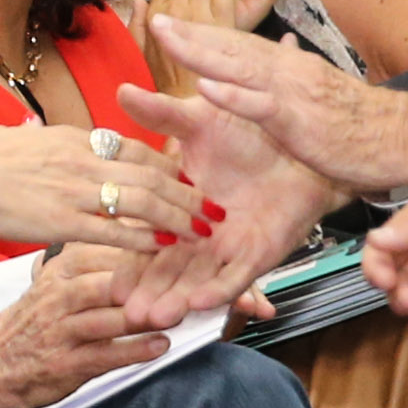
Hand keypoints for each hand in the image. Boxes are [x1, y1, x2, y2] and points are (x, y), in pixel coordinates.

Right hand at [0, 124, 207, 253]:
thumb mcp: (19, 136)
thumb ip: (39, 136)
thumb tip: (34, 127)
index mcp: (76, 138)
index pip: (136, 149)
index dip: (168, 167)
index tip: (188, 180)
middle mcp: (83, 160)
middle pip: (151, 174)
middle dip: (187, 193)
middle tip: (213, 208)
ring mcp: (75, 191)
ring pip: (141, 202)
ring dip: (176, 217)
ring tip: (200, 231)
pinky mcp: (62, 221)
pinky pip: (112, 231)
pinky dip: (142, 239)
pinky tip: (162, 248)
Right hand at [0, 247, 172, 407]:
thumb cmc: (31, 322)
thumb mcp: (56, 282)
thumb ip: (94, 266)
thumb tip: (143, 244)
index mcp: (61, 270)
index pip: (108, 250)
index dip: (146, 248)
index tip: (181, 245)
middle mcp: (60, 296)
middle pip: (112, 280)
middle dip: (151, 279)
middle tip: (188, 276)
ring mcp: (61, 330)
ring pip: (109, 316)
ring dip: (147, 314)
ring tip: (179, 311)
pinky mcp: (64, 363)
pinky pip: (104, 354)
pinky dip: (134, 350)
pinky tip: (160, 346)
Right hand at [117, 52, 345, 329]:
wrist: (298, 140)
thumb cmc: (248, 131)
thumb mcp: (199, 121)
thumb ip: (163, 114)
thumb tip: (123, 91)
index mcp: (177, 209)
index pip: (146, 240)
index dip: (129, 261)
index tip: (108, 280)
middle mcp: (199, 237)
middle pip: (168, 271)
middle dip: (149, 293)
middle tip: (126, 311)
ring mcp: (228, 247)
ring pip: (198, 281)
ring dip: (177, 299)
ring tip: (155, 315)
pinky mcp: (258, 253)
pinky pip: (237, 276)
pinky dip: (220, 290)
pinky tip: (200, 302)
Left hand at [141, 13, 407, 192]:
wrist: (405, 135)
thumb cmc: (361, 123)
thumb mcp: (319, 95)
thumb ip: (292, 79)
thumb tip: (278, 59)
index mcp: (289, 66)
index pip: (238, 44)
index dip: (203, 31)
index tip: (170, 20)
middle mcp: (287, 69)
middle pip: (231, 46)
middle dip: (190, 31)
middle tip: (154, 17)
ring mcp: (293, 91)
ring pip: (239, 66)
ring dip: (199, 50)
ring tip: (165, 36)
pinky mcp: (301, 120)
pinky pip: (262, 106)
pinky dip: (233, 95)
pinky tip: (205, 87)